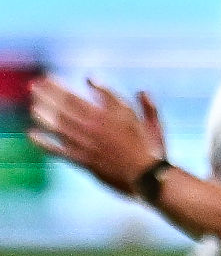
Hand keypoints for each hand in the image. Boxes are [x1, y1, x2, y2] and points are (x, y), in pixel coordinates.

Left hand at [28, 77, 166, 195]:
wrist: (149, 177)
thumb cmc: (153, 150)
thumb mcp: (153, 123)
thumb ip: (145, 105)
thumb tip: (139, 91)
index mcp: (112, 116)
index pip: (82, 97)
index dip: (64, 87)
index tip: (53, 78)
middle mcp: (97, 128)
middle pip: (66, 107)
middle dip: (49, 95)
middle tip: (34, 86)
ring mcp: (89, 145)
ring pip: (60, 126)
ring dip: (44, 114)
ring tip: (33, 106)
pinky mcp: (84, 161)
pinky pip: (59, 150)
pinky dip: (45, 143)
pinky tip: (32, 136)